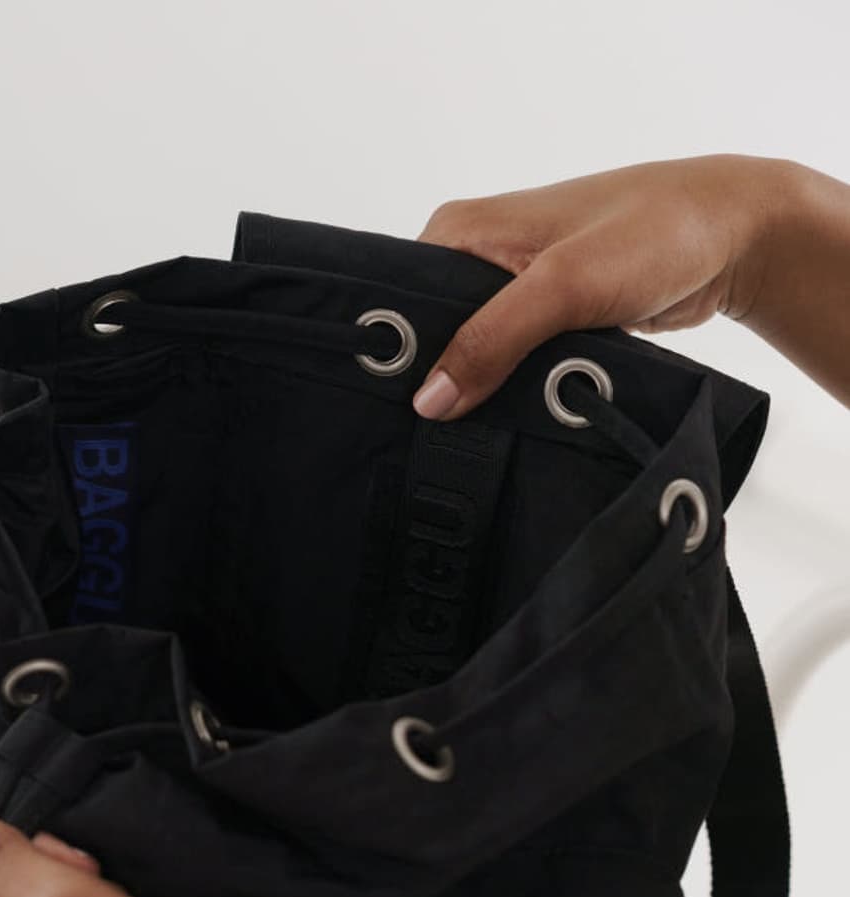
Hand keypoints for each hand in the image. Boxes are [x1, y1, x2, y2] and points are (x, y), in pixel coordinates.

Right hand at [411, 153, 787, 420]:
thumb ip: (493, 340)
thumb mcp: (563, 284)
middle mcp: (477, 256)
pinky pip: (511, 366)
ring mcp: (511, 290)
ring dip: (485, 391)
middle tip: (446, 430)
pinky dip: (516, 391)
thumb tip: (430, 399)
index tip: (399, 408)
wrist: (733, 238)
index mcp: (459, 231)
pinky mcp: (545, 319)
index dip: (399, 356)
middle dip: (444, 381)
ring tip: (482, 427)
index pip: (398, 302)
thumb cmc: (654, 232)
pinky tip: (514, 417)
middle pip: (433, 337)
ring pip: (474, 357)